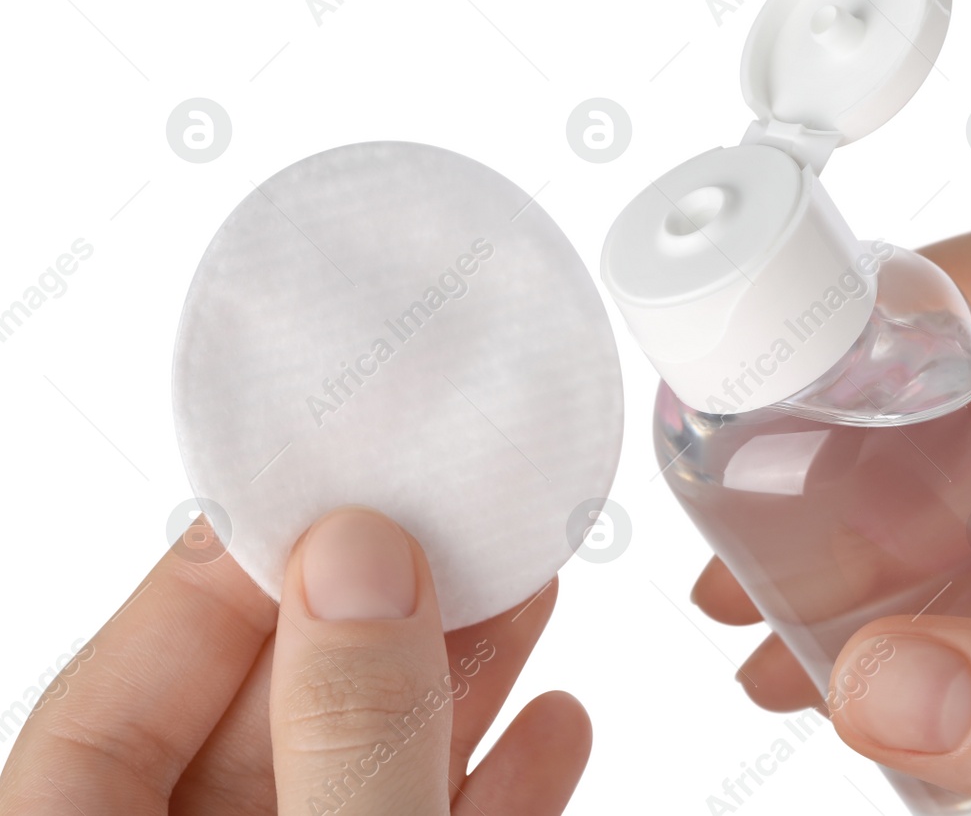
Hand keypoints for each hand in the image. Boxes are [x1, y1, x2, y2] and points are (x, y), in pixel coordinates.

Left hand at [0, 506, 588, 815]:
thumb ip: (346, 743)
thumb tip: (361, 561)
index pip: (114, 708)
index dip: (224, 583)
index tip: (332, 488)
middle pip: (256, 731)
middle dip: (374, 617)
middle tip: (459, 514)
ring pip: (355, 782)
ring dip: (450, 689)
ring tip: (528, 586)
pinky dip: (495, 792)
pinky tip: (555, 726)